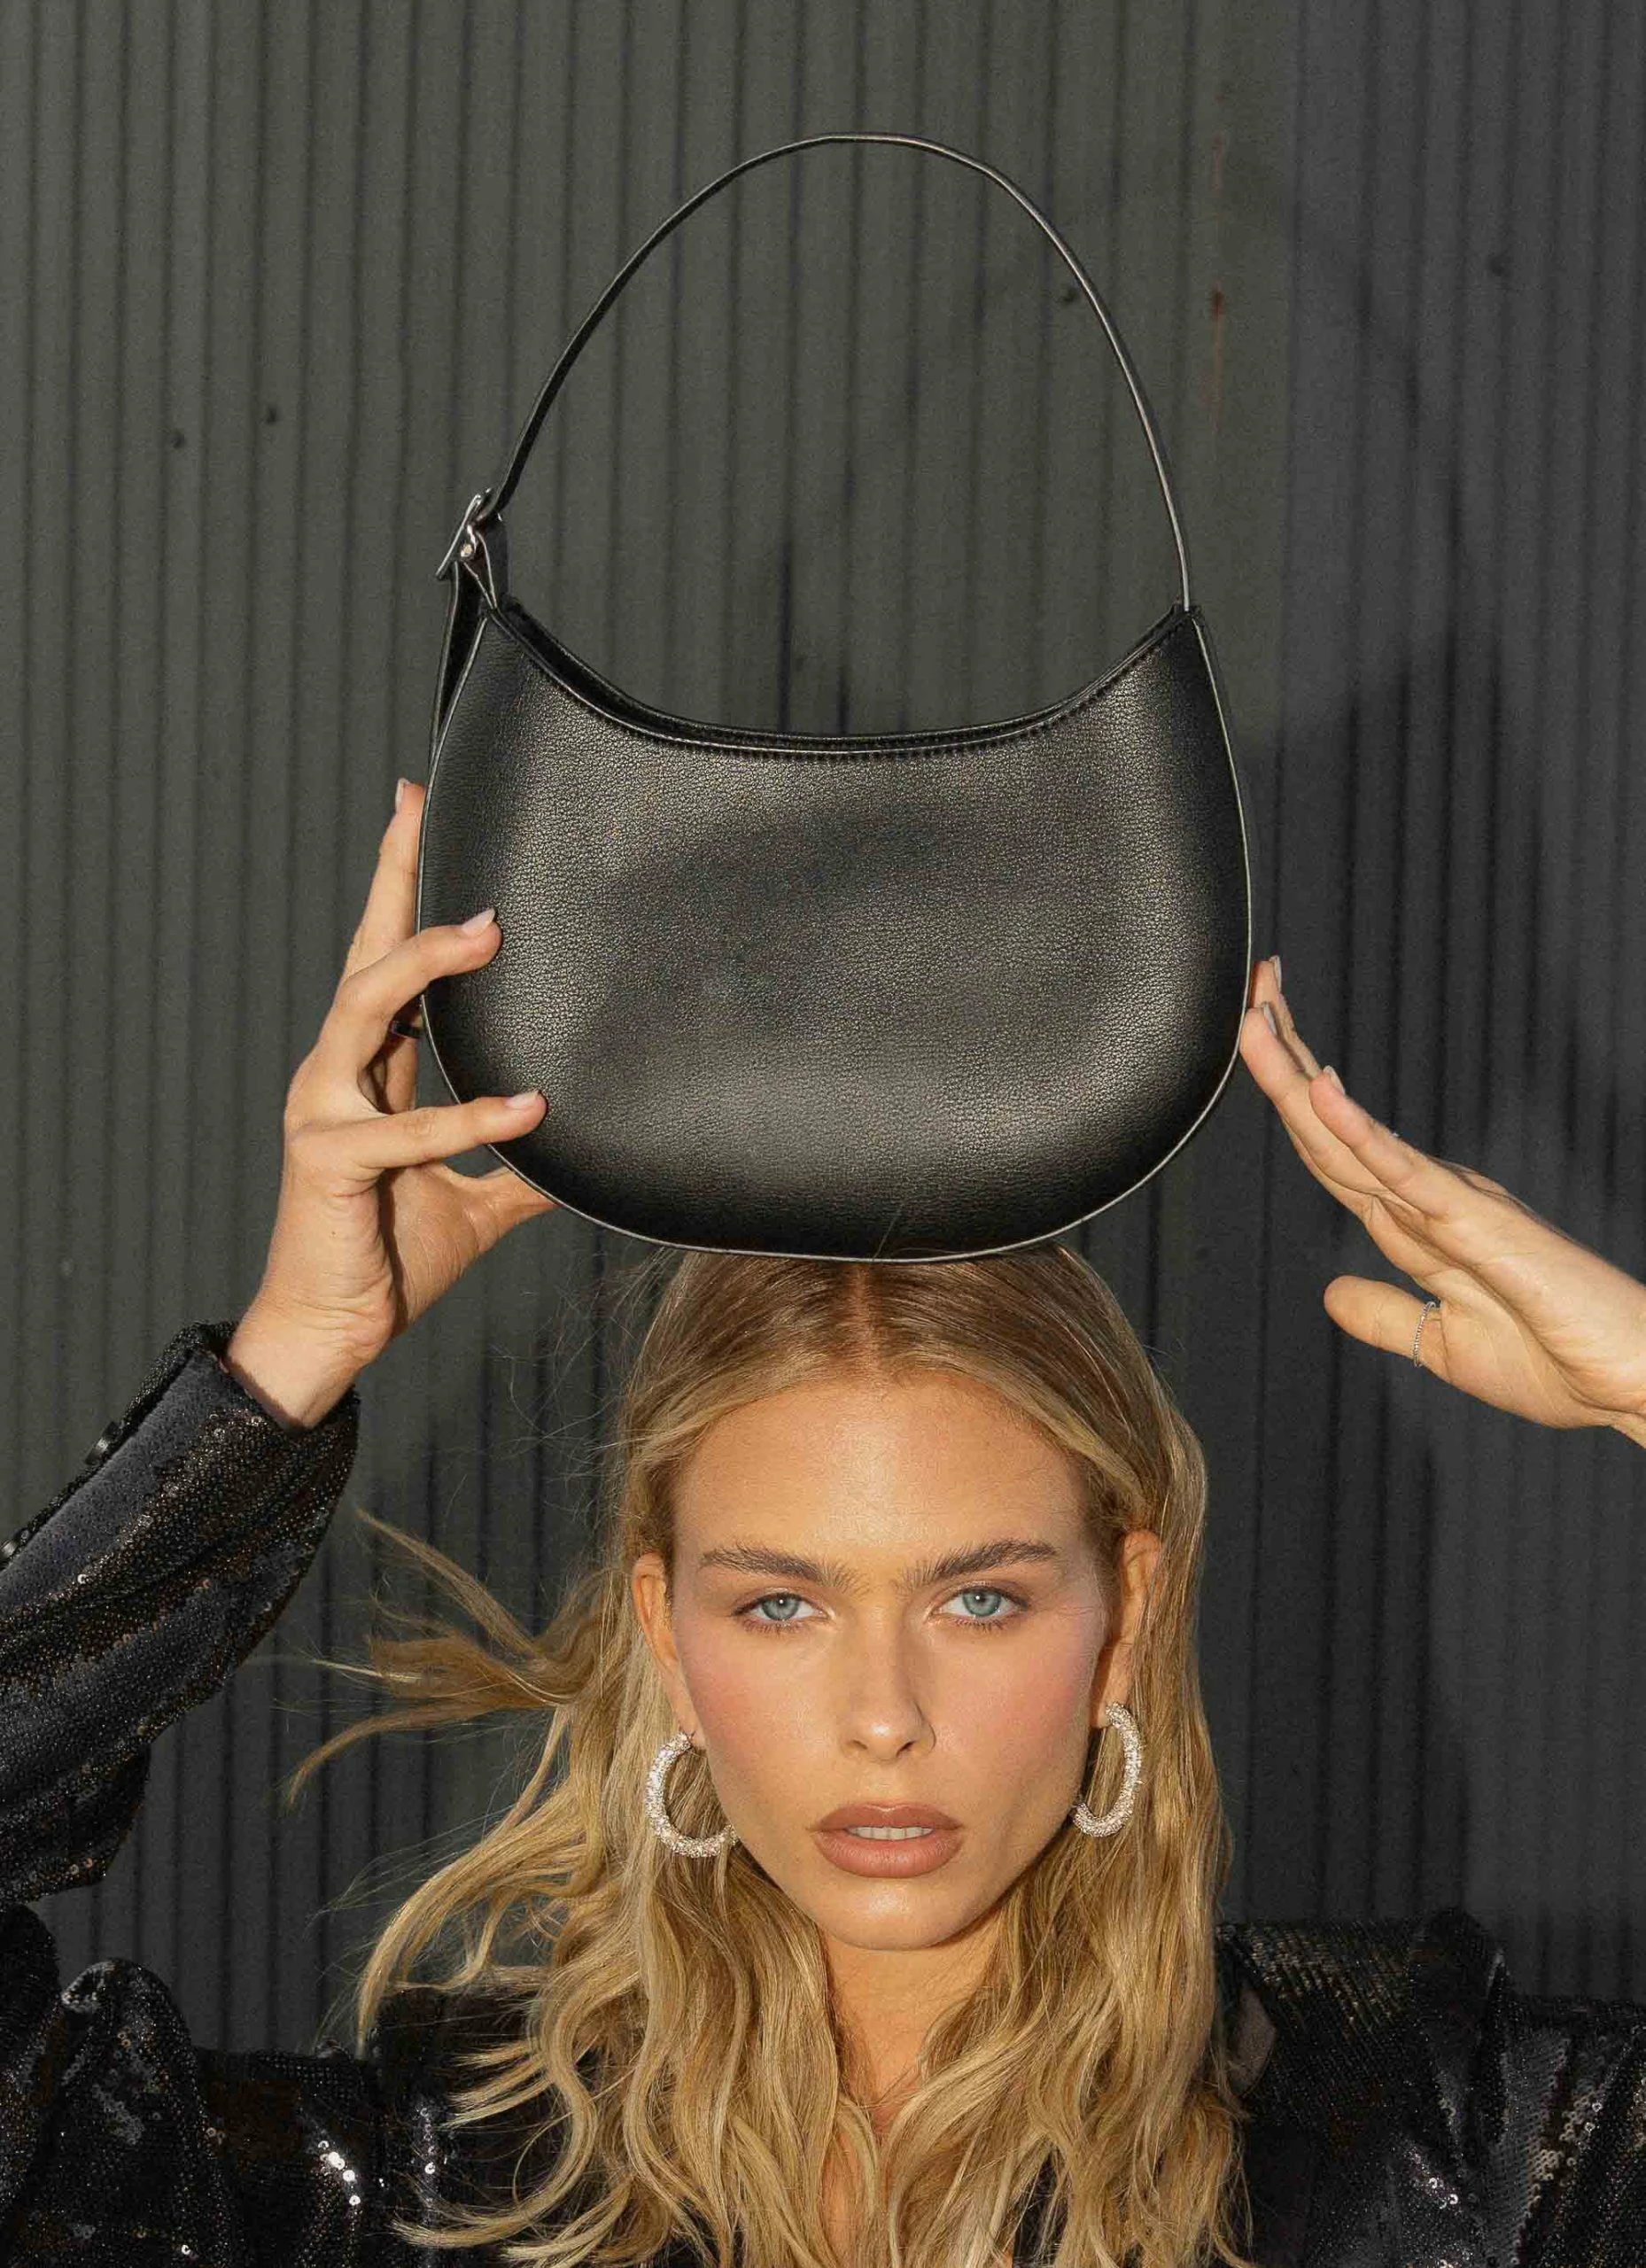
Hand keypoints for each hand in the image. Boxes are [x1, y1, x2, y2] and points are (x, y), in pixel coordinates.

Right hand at [234, 779, 555, 1396]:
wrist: (333, 1333)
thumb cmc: (389, 1257)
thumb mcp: (475, 1204)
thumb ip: (518, 1167)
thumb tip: (585, 1151)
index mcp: (370, 1072)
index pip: (385, 960)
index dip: (398, 885)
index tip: (415, 807)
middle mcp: (337, 1074)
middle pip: (366, 956)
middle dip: (394, 882)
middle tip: (424, 812)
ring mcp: (323, 1112)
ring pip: (366, 1010)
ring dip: (425, 964)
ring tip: (487, 930)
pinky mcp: (326, 1162)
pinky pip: (404, 1131)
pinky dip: (468, 1119)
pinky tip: (528, 1108)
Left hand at [1238, 955, 1645, 1443]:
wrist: (1631, 1386)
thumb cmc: (1558, 1364)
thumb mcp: (1444, 1345)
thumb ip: (1388, 1315)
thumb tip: (1333, 1293)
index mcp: (1421, 1224)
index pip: (1333, 1153)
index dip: (1288, 1100)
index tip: (1256, 1044)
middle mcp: (1432, 1198)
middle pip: (1331, 1126)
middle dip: (1282, 1061)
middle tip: (1248, 994)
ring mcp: (1454, 1202)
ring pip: (1352, 1134)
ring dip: (1297, 1075)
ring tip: (1259, 1015)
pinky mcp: (1479, 1221)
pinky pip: (1404, 1170)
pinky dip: (1357, 1130)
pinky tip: (1320, 1090)